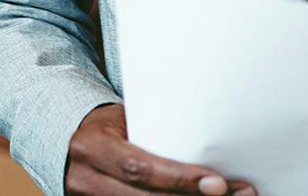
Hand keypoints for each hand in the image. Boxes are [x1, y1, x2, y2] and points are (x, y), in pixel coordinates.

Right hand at [66, 104, 257, 195]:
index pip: (140, 168)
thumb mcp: (124, 118)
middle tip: (238, 195)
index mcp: (94, 148)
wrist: (69, 140)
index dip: (179, 180)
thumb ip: (154, 132)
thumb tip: (207, 133)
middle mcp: (88, 181)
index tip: (218, 184)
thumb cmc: (109, 123)